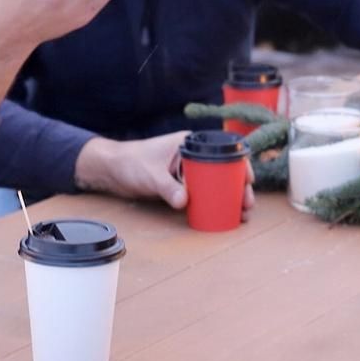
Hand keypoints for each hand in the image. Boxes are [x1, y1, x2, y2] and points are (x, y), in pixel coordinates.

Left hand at [74, 132, 256, 217]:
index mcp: (190, 144)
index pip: (224, 151)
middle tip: (247, 205)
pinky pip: (204, 194)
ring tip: (242, 215)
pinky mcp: (182, 185)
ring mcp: (188, 172)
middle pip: (224, 171)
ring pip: (216, 184)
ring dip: (230, 198)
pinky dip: (215, 203)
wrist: (111, 170)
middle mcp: (193, 156)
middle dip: (239, 188)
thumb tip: (184, 202)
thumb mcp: (151, 175)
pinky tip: (224, 216)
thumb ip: (168, 188)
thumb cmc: (130, 163)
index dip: (240, 165)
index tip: (249, 182)